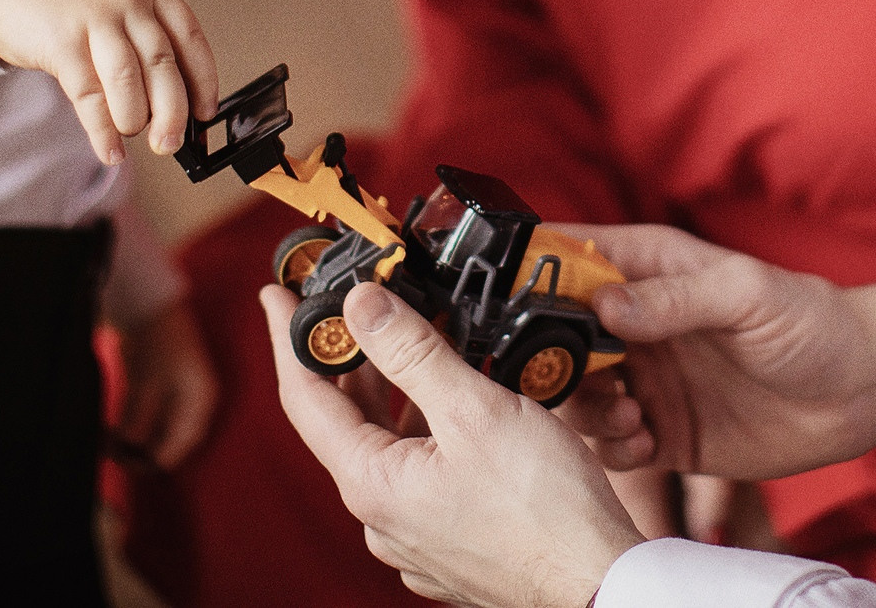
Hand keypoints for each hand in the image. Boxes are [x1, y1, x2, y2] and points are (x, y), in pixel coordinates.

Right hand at [0, 0, 220, 163]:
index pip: (190, 39)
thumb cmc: (70, 11)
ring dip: (135, 120)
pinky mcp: (61, 40)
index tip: (205, 115)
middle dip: (172, 112)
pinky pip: (89, 95)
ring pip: (128, 80)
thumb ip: (144, 47)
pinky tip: (109, 150)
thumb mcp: (116, 11)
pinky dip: (102, 131)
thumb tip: (173, 111)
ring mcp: (93, 16)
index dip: (203, 81)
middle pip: (162, 64)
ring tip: (133, 138)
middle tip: (170, 144)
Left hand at [115, 301, 218, 470]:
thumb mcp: (148, 382)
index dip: (158, 458)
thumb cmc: (156, 340)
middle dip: (142, 452)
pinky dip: (130, 428)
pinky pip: (147, 421)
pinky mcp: (160, 393)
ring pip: (156, 434)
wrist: (149, 305)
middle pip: (170, 442)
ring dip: (133, 442)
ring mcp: (177, 398)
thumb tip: (128, 446)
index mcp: (201, 400)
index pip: (184, 443)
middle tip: (113, 455)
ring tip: (107, 443)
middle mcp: (194, 403)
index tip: (131, 464)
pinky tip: (111, 431)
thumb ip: (140, 418)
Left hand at [266, 282, 644, 607]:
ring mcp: (416, 537)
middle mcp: (383, 519)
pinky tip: (456, 405)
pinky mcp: (450, 544)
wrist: (599, 584)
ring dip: (394, 392)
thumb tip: (360, 303)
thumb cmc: (546, 510)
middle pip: (347, 422)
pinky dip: (426, 429)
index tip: (276, 297)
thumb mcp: (475, 409)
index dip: (289, 339)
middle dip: (347, 359)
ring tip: (415, 341)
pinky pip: (421, 475)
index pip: (305, 399)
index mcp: (372, 485)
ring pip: (389, 448)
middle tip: (351, 306)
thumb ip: (412, 351)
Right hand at [559, 225, 875, 482]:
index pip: (567, 255)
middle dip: (549, 360)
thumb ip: (676, 298)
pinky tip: (644, 442)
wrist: (863, 390)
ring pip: (574, 393)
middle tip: (579, 381)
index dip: (530, 274)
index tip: (516, 307)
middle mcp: (637, 321)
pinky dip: (612, 448)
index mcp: (648, 267)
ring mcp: (647, 377)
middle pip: (554, 333)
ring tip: (628, 416)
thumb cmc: (813, 322)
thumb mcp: (746, 294)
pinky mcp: (663, 431)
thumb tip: (604, 302)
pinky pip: (610, 443)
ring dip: (584, 409)